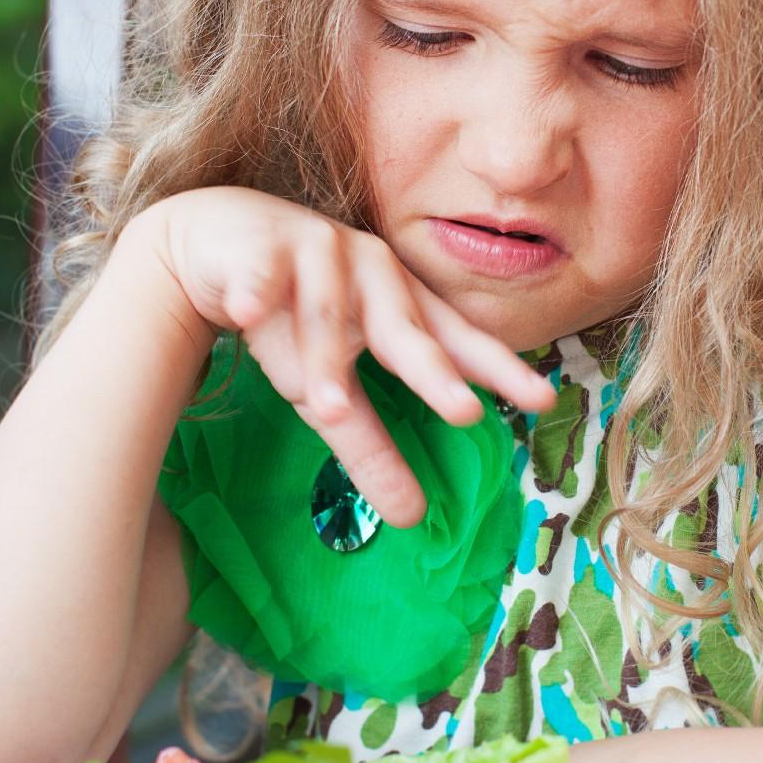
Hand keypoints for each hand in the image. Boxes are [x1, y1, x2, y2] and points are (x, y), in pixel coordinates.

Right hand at [137, 187, 555, 525]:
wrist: (219, 243)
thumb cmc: (292, 317)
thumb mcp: (332, 389)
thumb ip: (370, 447)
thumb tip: (412, 519)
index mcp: (400, 305)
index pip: (456, 341)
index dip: (498, 370)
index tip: (542, 401)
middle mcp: (371, 273)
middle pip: (402, 328)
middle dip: (430, 371)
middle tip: (462, 412)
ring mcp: (315, 253)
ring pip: (325, 314)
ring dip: (325, 360)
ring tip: (329, 409)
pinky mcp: (256, 249)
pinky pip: (255, 273)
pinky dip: (252, 290)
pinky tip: (246, 308)